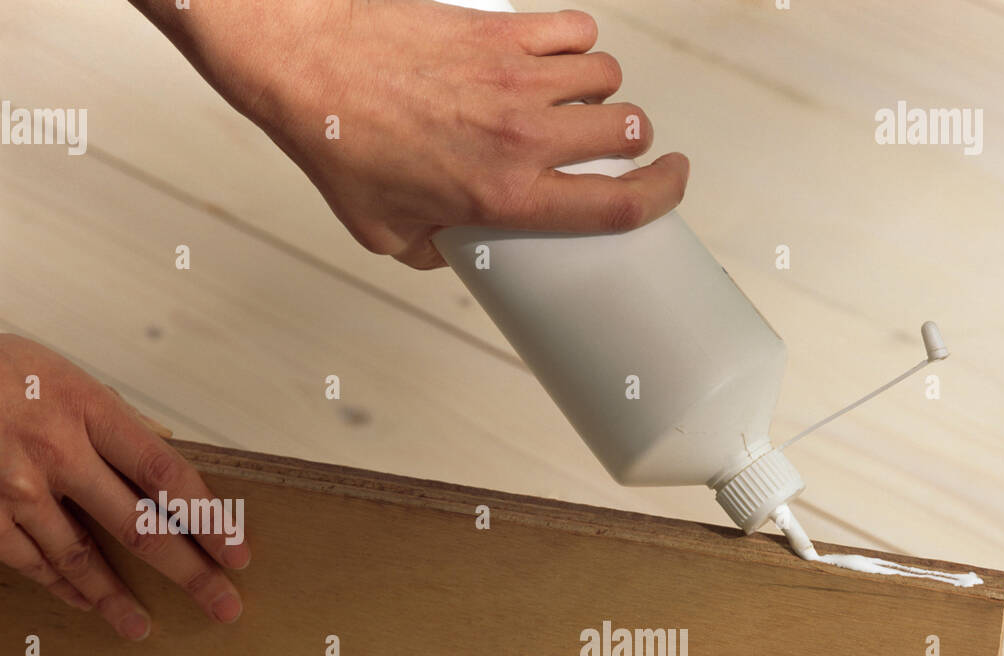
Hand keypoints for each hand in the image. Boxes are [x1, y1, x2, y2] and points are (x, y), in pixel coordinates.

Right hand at [0, 336, 249, 638]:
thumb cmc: (2, 373)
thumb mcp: (65, 376)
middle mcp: (55, 449)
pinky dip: (61, 585)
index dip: (208, 519)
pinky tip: (86, 603)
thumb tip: (168, 458)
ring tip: (143, 628)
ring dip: (116, 599)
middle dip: (189, 573)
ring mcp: (15, 485)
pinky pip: (31, 560)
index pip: (166, 474)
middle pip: (138, 526)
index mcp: (87, 407)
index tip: (238, 554)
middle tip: (222, 606)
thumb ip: (115, 421)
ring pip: (80, 557)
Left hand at [141, 0, 688, 267]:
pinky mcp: (498, 29)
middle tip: (616, 148)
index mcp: (505, 197)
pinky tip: (559, 56)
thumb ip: (436, 252)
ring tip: (577, 103)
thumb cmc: (338, 146)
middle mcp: (522, 136)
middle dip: (632, 143)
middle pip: (626, 133)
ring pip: (606, 76)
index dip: (662, 196)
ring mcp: (515, 75)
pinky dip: (578, 42)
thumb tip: (459, 252)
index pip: (616, 204)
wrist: (304, 60)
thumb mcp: (386, 234)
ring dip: (604, 93)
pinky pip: (575, 27)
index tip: (672, 184)